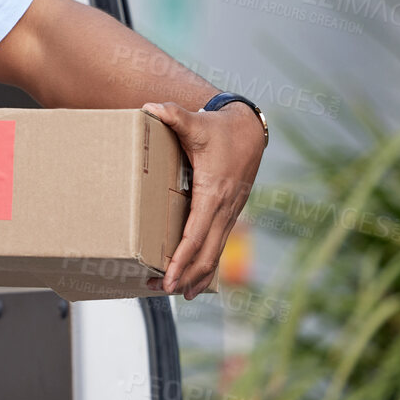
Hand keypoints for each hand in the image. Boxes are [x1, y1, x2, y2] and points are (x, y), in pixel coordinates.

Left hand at [140, 101, 264, 299]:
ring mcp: (229, 214)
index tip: (167, 278)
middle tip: (158, 290)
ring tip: (175, 292)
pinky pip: (218, 246)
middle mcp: (224, 209)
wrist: (249, 130)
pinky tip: (195, 280)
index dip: (181, 260)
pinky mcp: (229, 214)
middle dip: (184, 275)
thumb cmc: (219, 128)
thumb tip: (150, 107)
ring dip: (196, 275)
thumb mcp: (195, 122)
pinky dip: (207, 264)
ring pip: (215, 255)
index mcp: (213, 193)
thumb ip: (173, 115)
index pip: (195, 236)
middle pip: (206, 254)